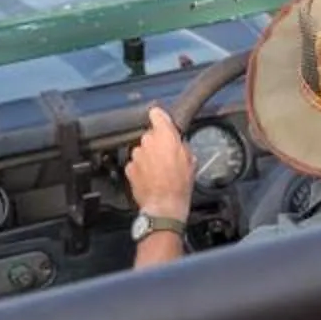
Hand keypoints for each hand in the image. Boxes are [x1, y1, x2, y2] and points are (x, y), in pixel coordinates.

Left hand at [126, 107, 195, 223]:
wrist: (165, 205)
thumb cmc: (179, 185)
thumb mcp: (190, 160)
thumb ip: (181, 145)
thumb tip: (177, 143)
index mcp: (165, 136)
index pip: (157, 114)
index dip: (159, 117)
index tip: (160, 120)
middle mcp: (148, 142)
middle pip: (150, 135)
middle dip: (156, 143)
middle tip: (166, 156)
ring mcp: (137, 155)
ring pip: (142, 150)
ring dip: (148, 157)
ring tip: (158, 170)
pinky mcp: (130, 168)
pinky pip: (135, 163)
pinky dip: (141, 168)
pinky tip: (150, 178)